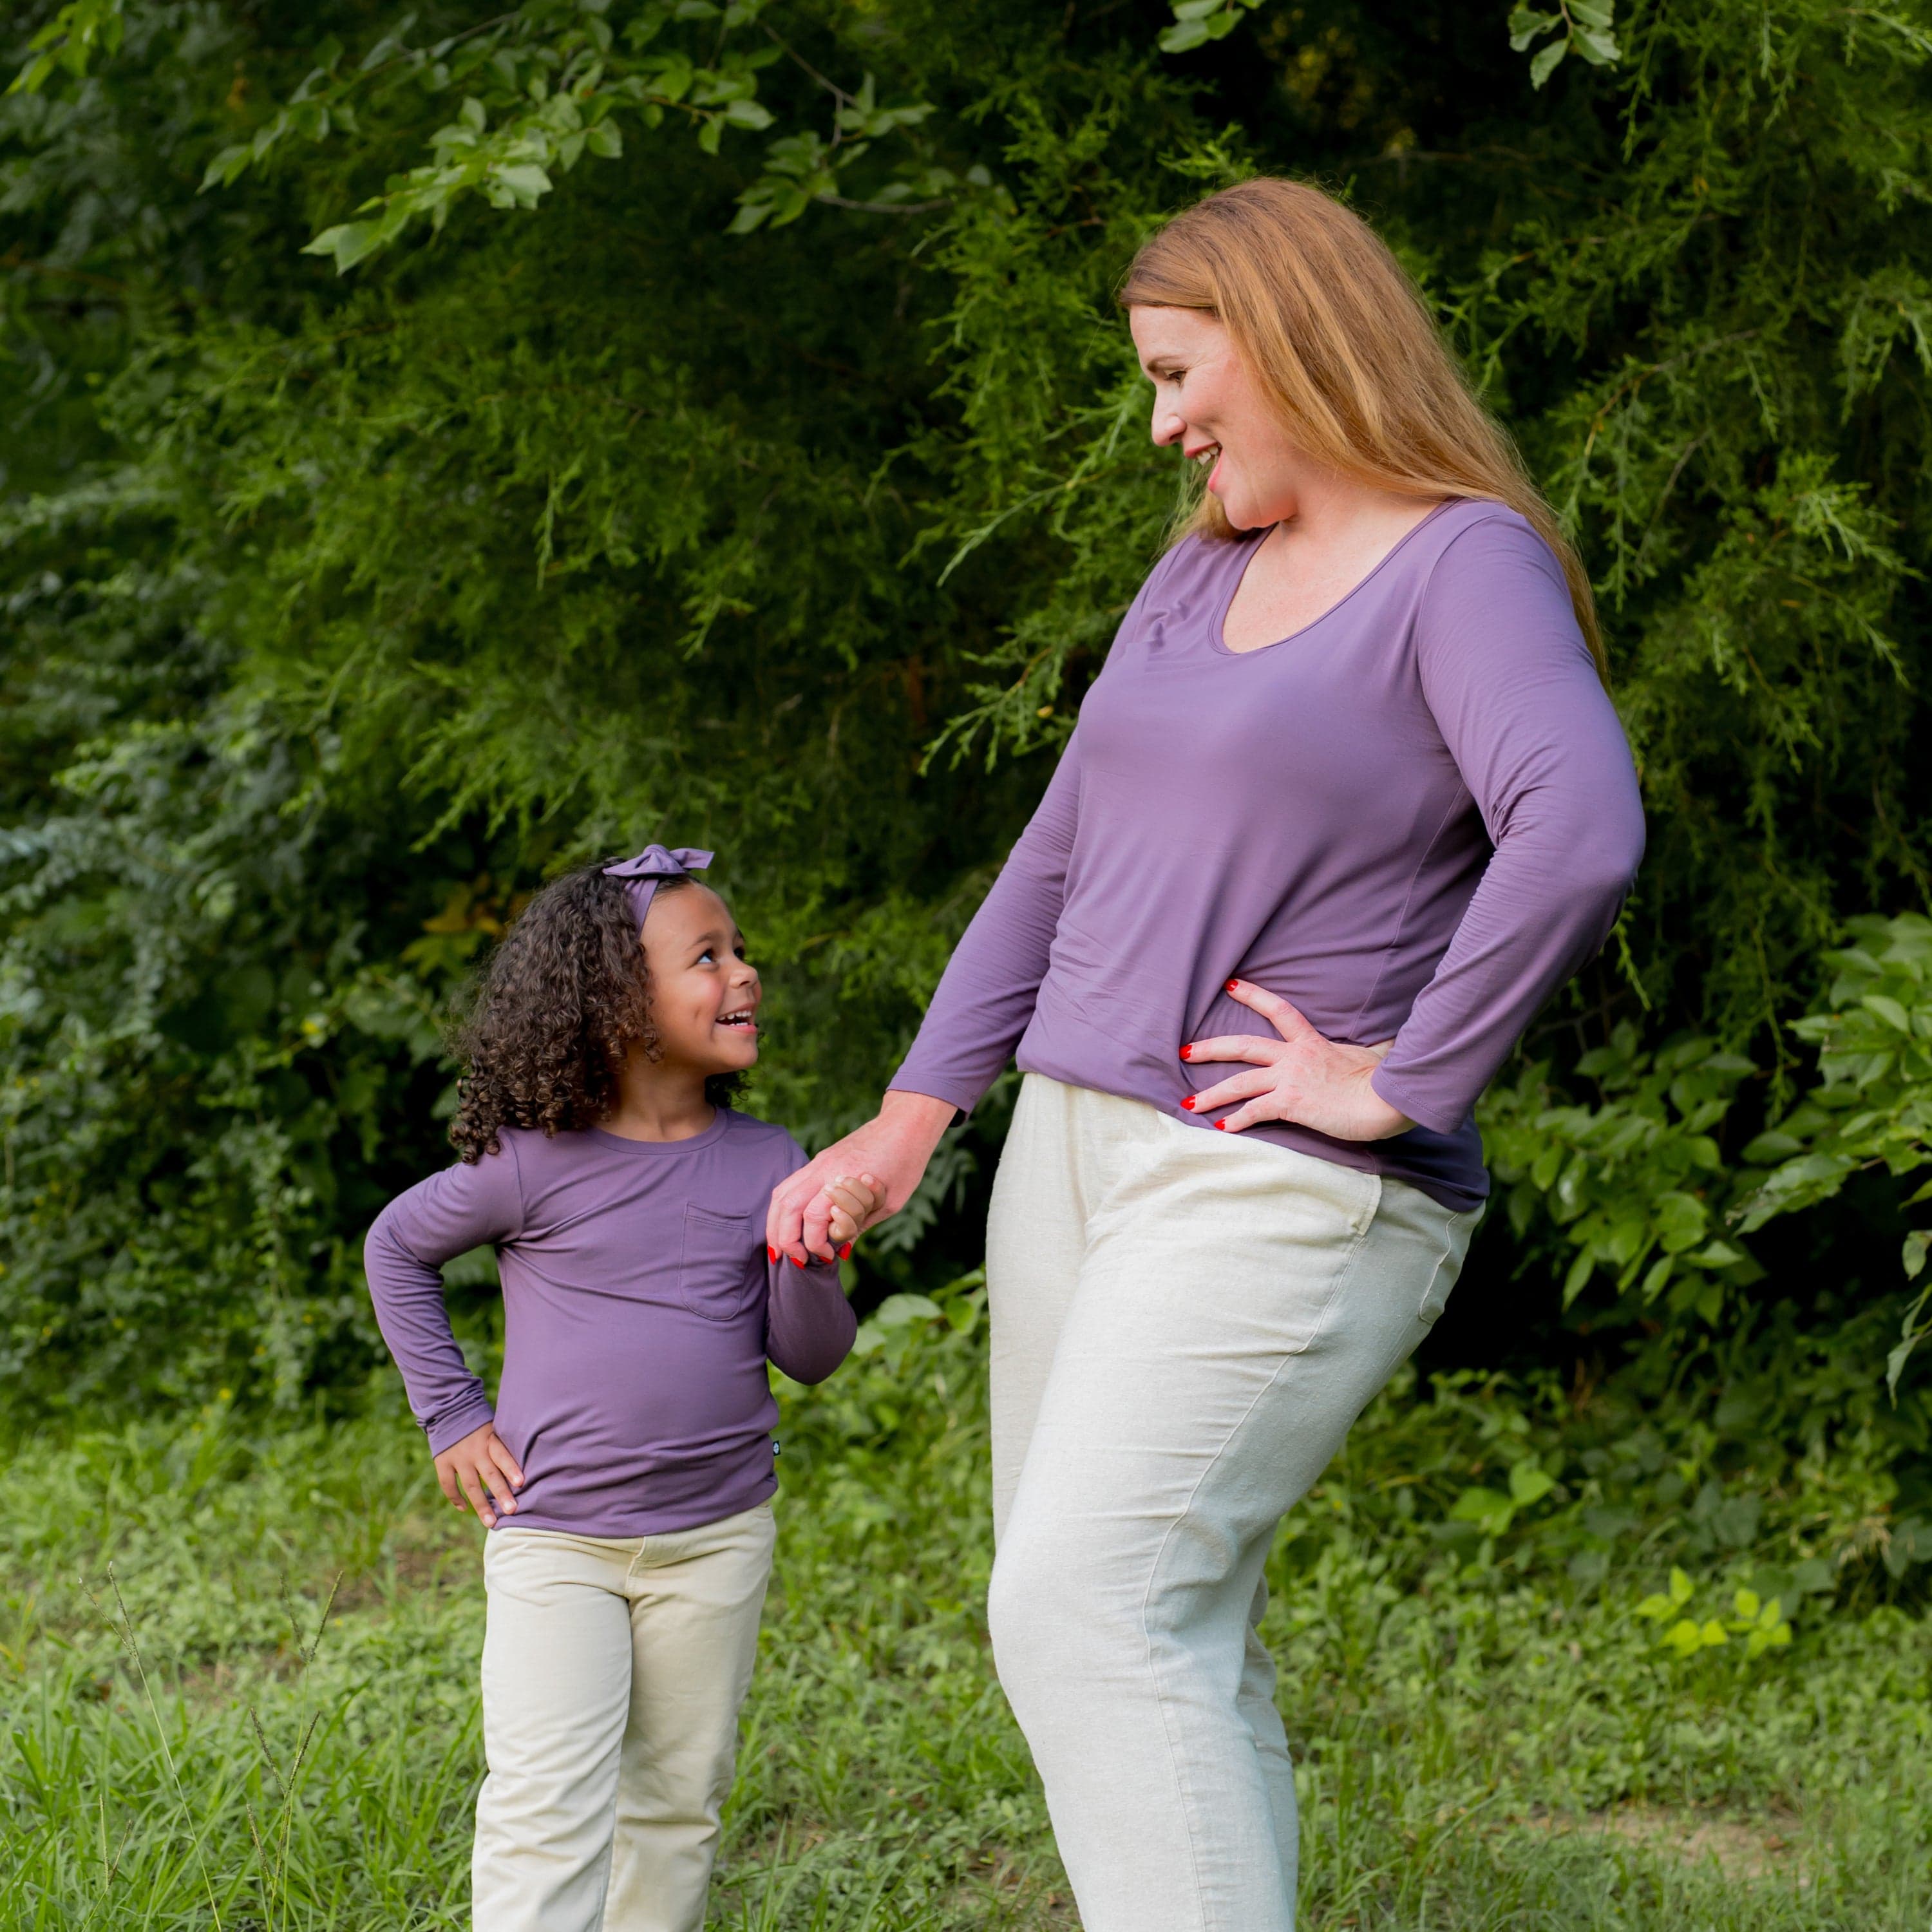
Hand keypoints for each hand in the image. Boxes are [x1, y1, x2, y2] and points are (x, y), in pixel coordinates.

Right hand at [433, 1422, 524, 1528]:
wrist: (450, 1411)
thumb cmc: (480, 1425)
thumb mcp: (495, 1427)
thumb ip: (504, 1446)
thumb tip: (523, 1471)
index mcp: (489, 1439)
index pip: (502, 1455)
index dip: (511, 1469)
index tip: (521, 1483)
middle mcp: (474, 1450)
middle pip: (489, 1475)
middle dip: (501, 1494)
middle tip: (512, 1511)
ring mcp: (457, 1457)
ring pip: (470, 1485)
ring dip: (481, 1505)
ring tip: (491, 1522)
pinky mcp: (442, 1462)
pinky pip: (448, 1484)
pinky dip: (456, 1498)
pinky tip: (464, 1509)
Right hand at [766, 1090, 954, 1263]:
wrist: (906, 1123)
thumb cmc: (906, 1163)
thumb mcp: (890, 1203)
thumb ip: (861, 1225)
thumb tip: (841, 1249)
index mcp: (845, 1180)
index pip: (814, 1218)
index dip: (816, 1244)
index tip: (828, 1257)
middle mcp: (825, 1169)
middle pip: (789, 1206)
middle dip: (785, 1237)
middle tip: (795, 1260)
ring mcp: (818, 1162)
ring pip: (782, 1194)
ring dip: (776, 1223)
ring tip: (780, 1247)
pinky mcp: (819, 1160)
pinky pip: (790, 1184)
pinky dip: (783, 1207)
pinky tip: (784, 1224)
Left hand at [1181, 979, 1414, 1141]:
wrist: (1384, 1099)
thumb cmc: (1381, 1081)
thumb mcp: (1368, 1055)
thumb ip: (1359, 1051)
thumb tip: (1381, 1049)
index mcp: (1312, 1042)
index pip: (1279, 1011)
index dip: (1254, 996)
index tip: (1232, 985)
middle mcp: (1294, 1056)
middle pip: (1242, 1045)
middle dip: (1210, 1048)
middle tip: (1185, 1051)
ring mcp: (1290, 1079)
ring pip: (1239, 1082)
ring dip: (1211, 1095)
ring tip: (1189, 1104)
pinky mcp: (1290, 1103)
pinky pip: (1254, 1111)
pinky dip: (1236, 1120)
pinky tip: (1221, 1128)